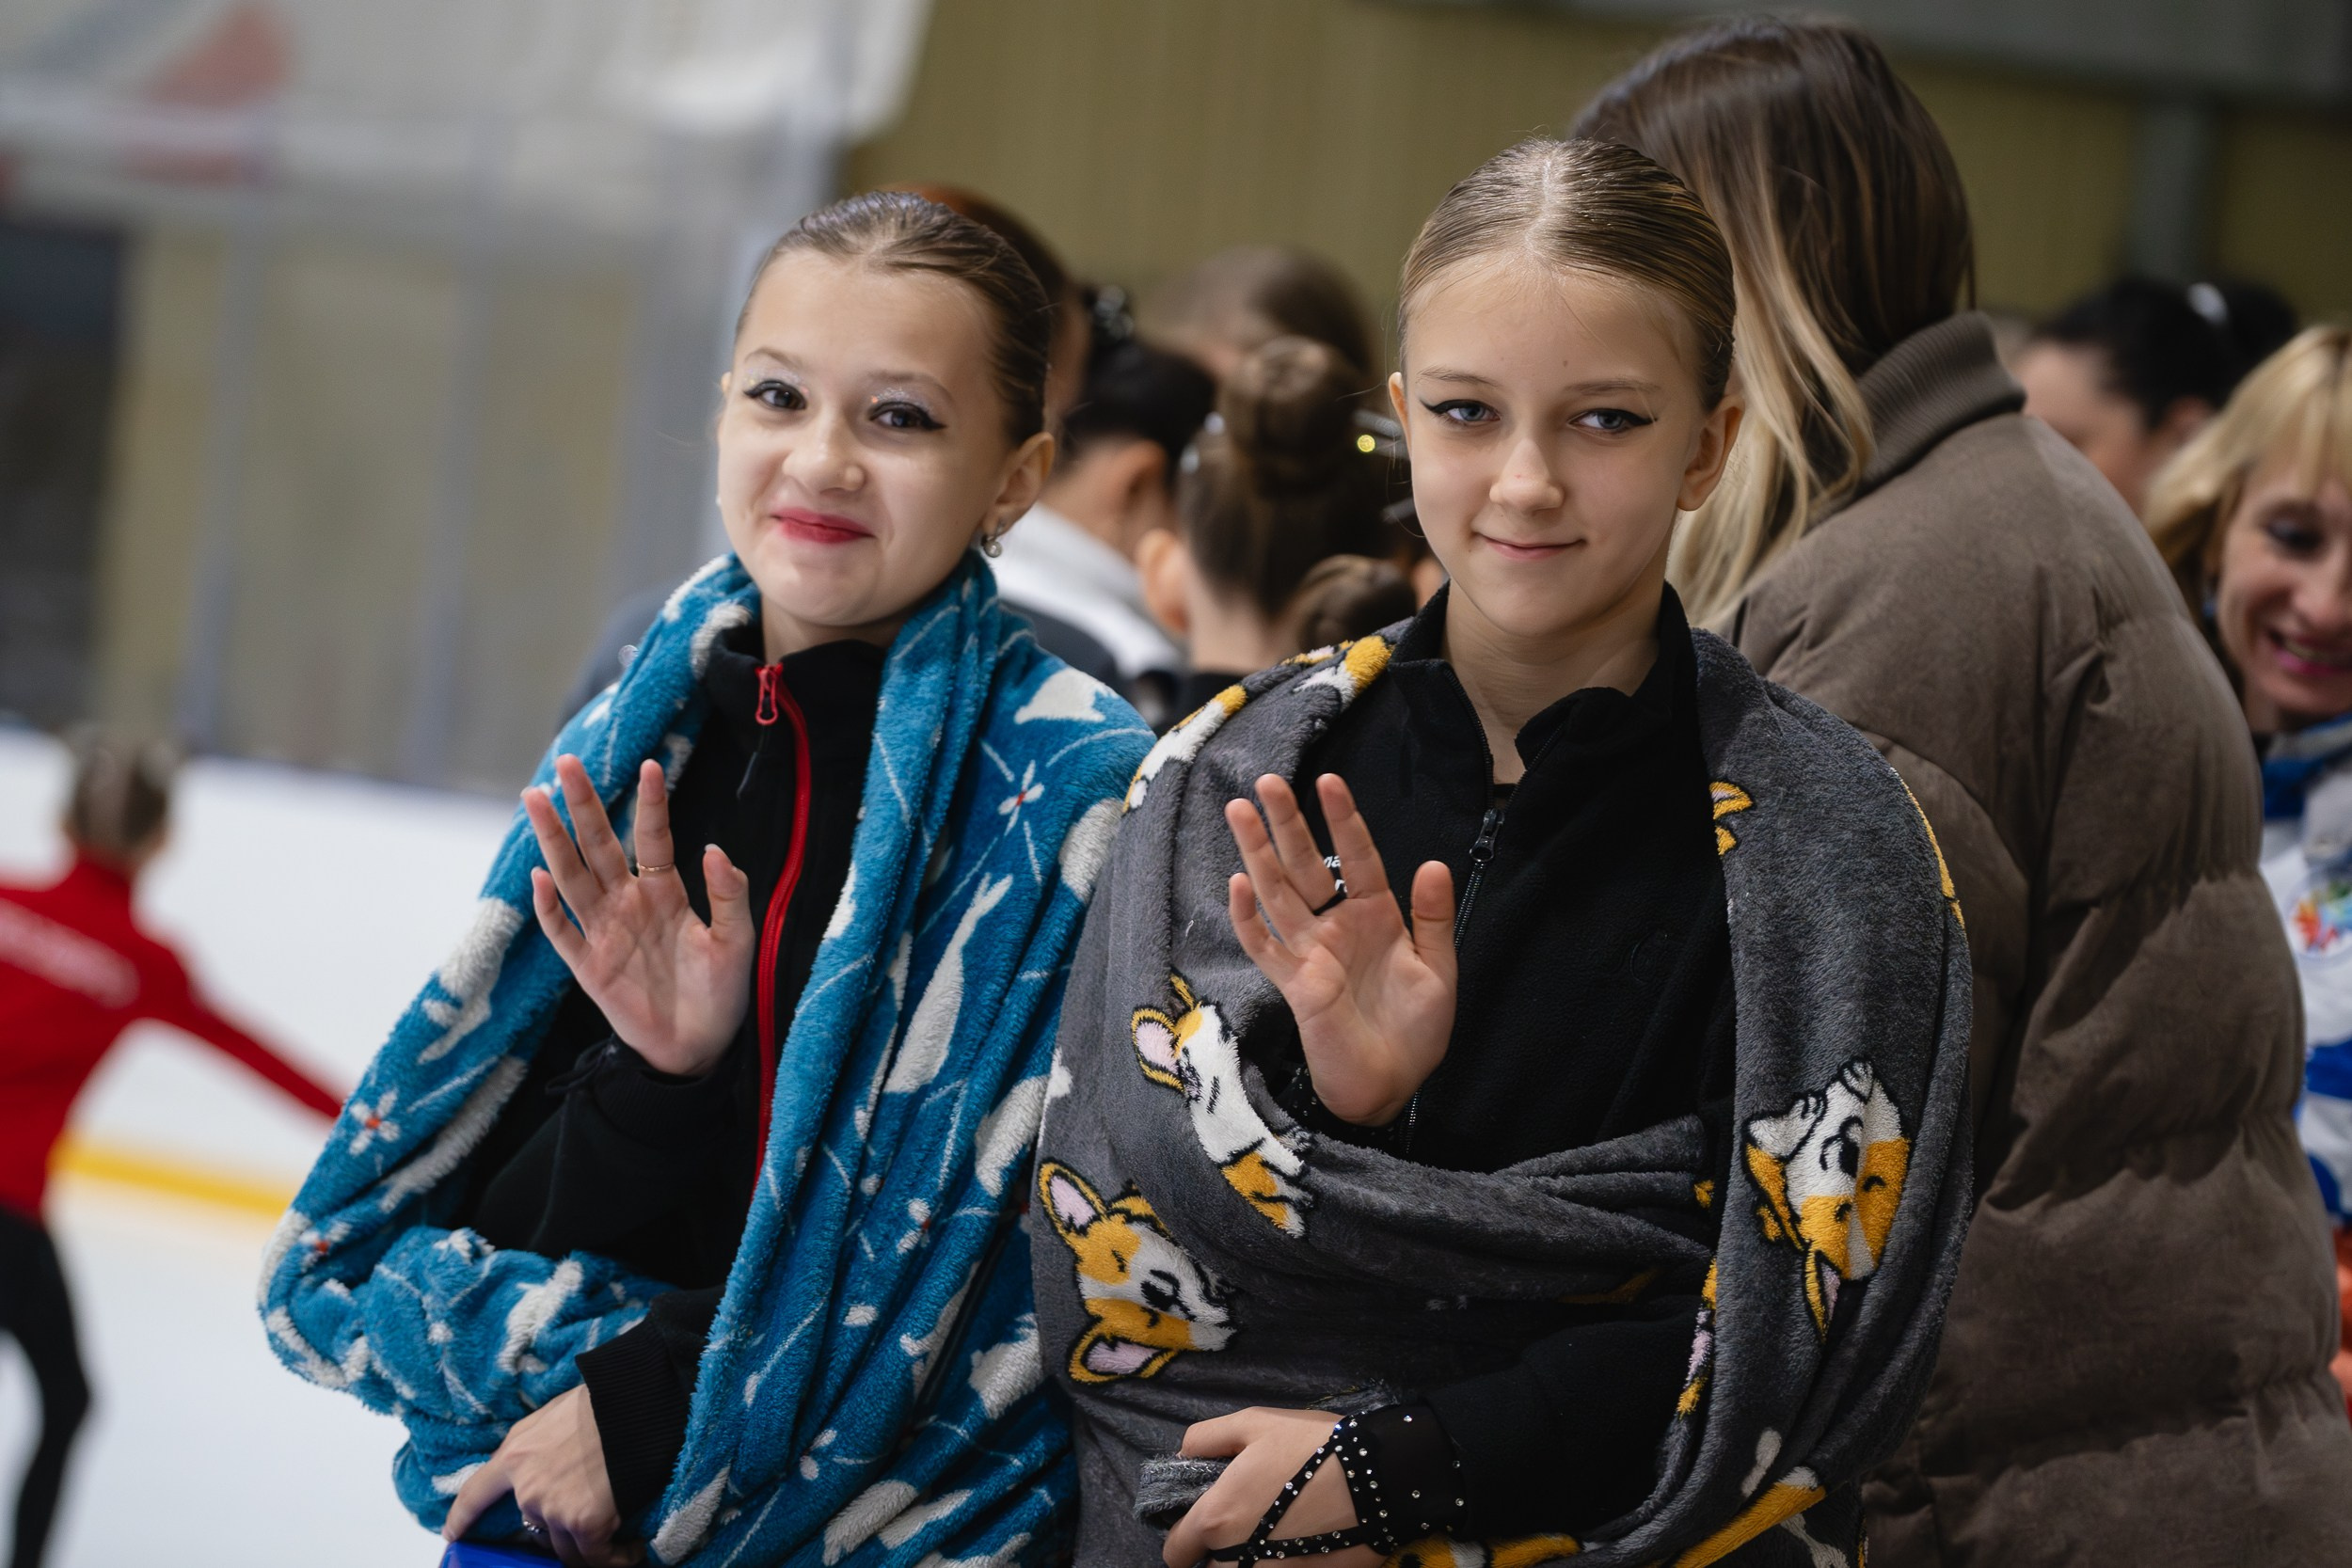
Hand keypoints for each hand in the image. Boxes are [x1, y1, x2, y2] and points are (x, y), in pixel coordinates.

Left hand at [443, 1385, 640, 1566]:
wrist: (635, 1407)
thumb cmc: (600, 1403)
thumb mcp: (549, 1417)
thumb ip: (532, 1446)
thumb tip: (533, 1467)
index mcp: (514, 1457)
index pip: (475, 1495)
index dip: (462, 1518)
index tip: (453, 1534)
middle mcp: (527, 1490)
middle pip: (535, 1528)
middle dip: (560, 1529)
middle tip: (588, 1521)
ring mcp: (554, 1510)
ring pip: (564, 1548)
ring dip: (588, 1549)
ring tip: (617, 1542)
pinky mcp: (585, 1524)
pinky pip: (595, 1557)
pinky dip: (616, 1559)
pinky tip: (631, 1551)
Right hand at [525, 755, 754, 1077]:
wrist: (698, 1049)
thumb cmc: (721, 992)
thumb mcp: (737, 941)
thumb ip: (731, 895)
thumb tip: (713, 848)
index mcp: (666, 893)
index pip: (653, 839)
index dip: (651, 804)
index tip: (650, 765)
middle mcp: (629, 904)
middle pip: (600, 846)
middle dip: (584, 805)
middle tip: (567, 763)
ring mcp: (604, 933)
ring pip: (572, 877)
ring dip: (553, 840)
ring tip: (534, 798)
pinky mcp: (588, 967)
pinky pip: (562, 933)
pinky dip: (549, 908)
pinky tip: (539, 878)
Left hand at [1162, 1407, 1381, 1567]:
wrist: (1381, 1476)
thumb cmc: (1313, 1446)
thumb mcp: (1255, 1423)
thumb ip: (1207, 1438)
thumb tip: (1183, 1455)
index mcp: (1217, 1519)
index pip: (1175, 1552)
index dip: (1183, 1540)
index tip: (1198, 1529)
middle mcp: (1236, 1559)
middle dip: (1215, 1558)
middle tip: (1239, 1532)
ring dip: (1244, 1565)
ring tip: (1267, 1539)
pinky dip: (1278, 1567)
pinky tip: (1296, 1547)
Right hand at [1225, 774, 1455, 1125]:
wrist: (1392, 1086)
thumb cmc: (1417, 1031)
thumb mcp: (1438, 970)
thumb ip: (1432, 919)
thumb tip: (1432, 863)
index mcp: (1376, 917)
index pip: (1357, 859)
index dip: (1344, 822)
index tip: (1330, 782)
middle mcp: (1338, 928)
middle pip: (1306, 866)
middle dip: (1286, 824)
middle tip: (1266, 781)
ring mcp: (1311, 954)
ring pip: (1278, 894)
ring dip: (1258, 853)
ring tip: (1240, 811)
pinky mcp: (1295, 985)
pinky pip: (1265, 947)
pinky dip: (1249, 919)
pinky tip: (1239, 885)